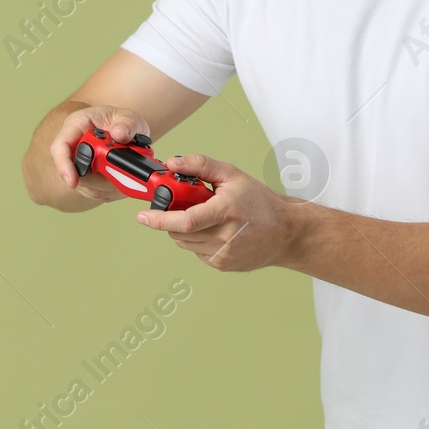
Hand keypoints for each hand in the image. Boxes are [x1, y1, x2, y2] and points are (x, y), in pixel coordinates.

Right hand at [46, 105, 151, 204]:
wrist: (127, 131)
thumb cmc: (123, 121)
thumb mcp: (129, 117)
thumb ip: (127, 124)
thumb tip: (120, 134)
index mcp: (77, 124)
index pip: (61, 146)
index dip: (63, 165)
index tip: (72, 181)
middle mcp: (74, 145)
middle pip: (75, 172)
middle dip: (98, 179)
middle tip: (120, 176)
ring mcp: (79, 165)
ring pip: (87, 186)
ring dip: (108, 186)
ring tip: (128, 175)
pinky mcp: (87, 179)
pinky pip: (97, 192)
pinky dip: (112, 191)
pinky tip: (124, 180)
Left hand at [135, 153, 306, 270]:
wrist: (285, 232)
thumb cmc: (260, 202)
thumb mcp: (232, 175)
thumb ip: (200, 165)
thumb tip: (172, 163)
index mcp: (226, 212)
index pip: (186, 220)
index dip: (160, 219)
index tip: (142, 216)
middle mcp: (225, 236)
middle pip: (179, 232)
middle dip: (171, 218)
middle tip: (183, 205)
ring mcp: (223, 254)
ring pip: (184, 243)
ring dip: (184, 229)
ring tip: (204, 216)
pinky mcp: (222, 265)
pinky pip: (196, 251)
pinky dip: (197, 240)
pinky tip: (214, 230)